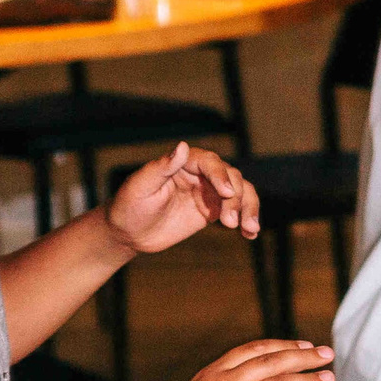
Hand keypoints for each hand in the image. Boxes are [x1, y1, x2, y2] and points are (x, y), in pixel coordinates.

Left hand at [106, 142, 259, 253]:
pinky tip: (250, 234)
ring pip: (242, 192)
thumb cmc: (129, 206)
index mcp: (184, 163)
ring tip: (250, 229)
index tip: (227, 193)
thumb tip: (183, 146)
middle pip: (232, 178)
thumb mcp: (141, 186)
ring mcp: (210, 192)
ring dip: (249, 209)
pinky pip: (237, 211)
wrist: (129, 233)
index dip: (221, 176)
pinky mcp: (214, 210)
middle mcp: (202, 174)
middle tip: (229, 222)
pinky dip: (246, 220)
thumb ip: (162, 167)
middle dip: (236, 198)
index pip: (211, 163)